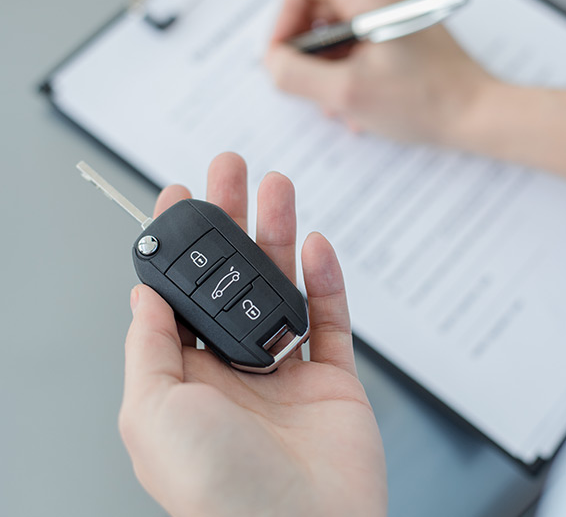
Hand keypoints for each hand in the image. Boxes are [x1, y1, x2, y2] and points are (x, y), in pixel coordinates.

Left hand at [119, 152, 386, 516]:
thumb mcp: (151, 412)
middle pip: (232, 278)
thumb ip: (147, 347)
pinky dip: (325, 280)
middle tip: (231, 171)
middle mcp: (234, 369)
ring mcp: (286, 372)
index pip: (181, 293)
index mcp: (187, 376)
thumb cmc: (217, 489)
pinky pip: (330, 319)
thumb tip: (143, 294)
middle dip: (230, 221)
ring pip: (281, 287)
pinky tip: (316, 245)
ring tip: (277, 186)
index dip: (179, 244)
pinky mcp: (332, 380)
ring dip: (278, 235)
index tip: (178, 197)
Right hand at [266, 0, 491, 144]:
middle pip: (315, 4)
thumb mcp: (346, 93)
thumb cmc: (424, 102)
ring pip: (335, 27)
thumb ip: (295, 74)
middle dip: (304, 49)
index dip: (282, 17)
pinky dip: (346, 69)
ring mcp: (393, 10)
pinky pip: (357, 42)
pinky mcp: (400, 31)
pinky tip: (354, 101)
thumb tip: (271, 62)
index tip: (284, 56)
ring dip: (325, 65)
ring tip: (334, 101)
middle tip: (307, 85)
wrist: (476, 115)